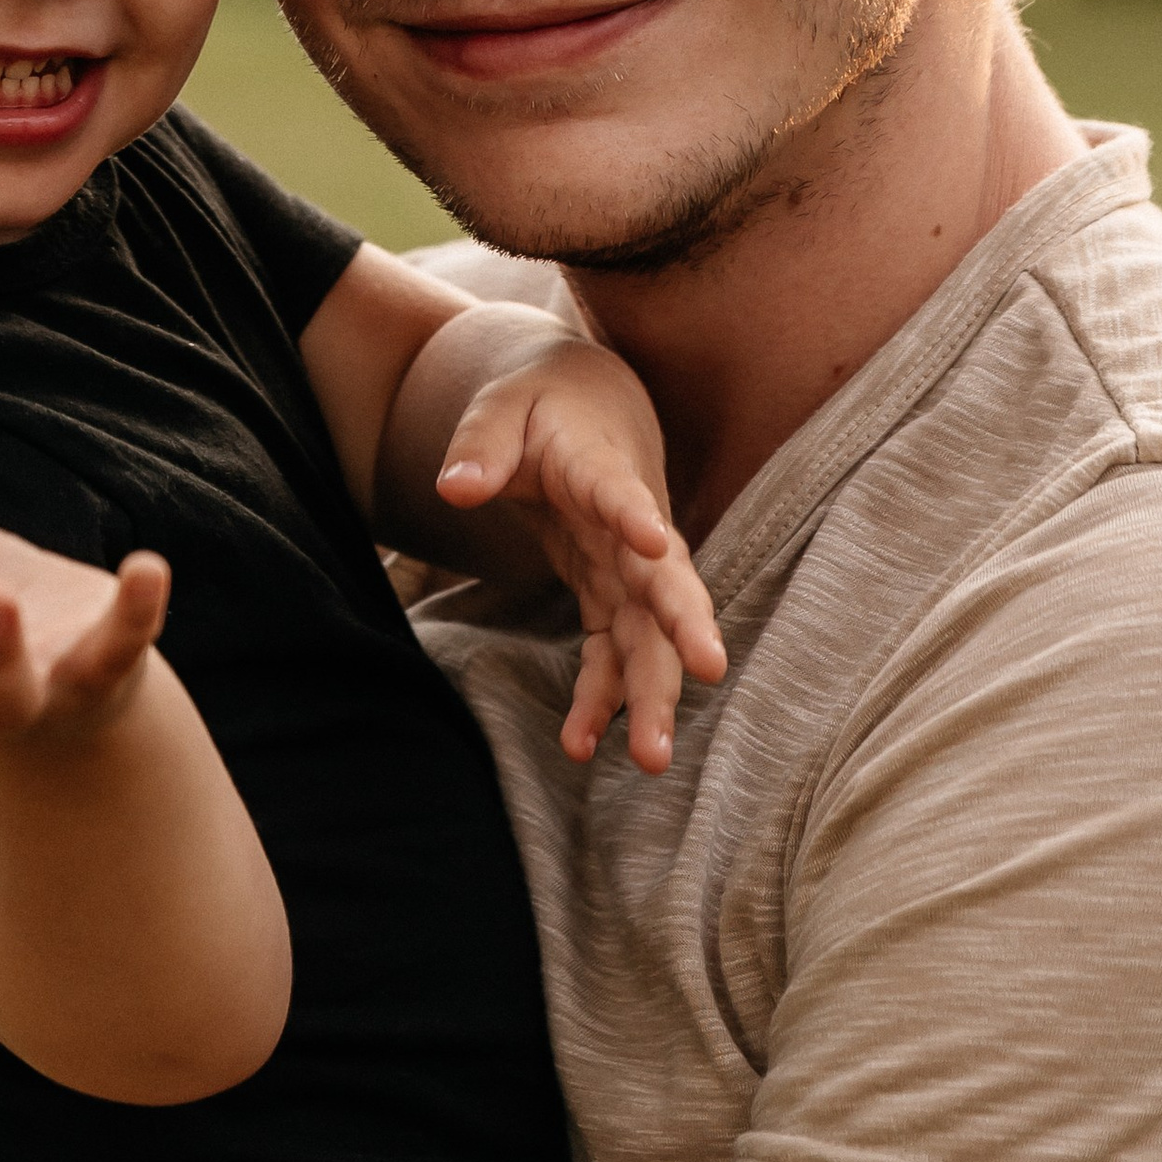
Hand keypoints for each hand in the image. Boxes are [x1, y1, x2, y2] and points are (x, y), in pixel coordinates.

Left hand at [436, 350, 726, 771]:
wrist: (590, 403)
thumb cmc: (543, 403)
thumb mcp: (502, 407)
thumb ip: (480, 446)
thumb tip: (453, 488)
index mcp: (601, 465)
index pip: (620, 490)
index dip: (634, 514)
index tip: (654, 543)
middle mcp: (633, 524)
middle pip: (665, 578)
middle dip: (685, 626)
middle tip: (708, 671)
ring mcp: (631, 565)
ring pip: (653, 633)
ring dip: (655, 691)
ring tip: (653, 759)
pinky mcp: (616, 593)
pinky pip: (615, 651)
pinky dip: (604, 697)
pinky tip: (582, 744)